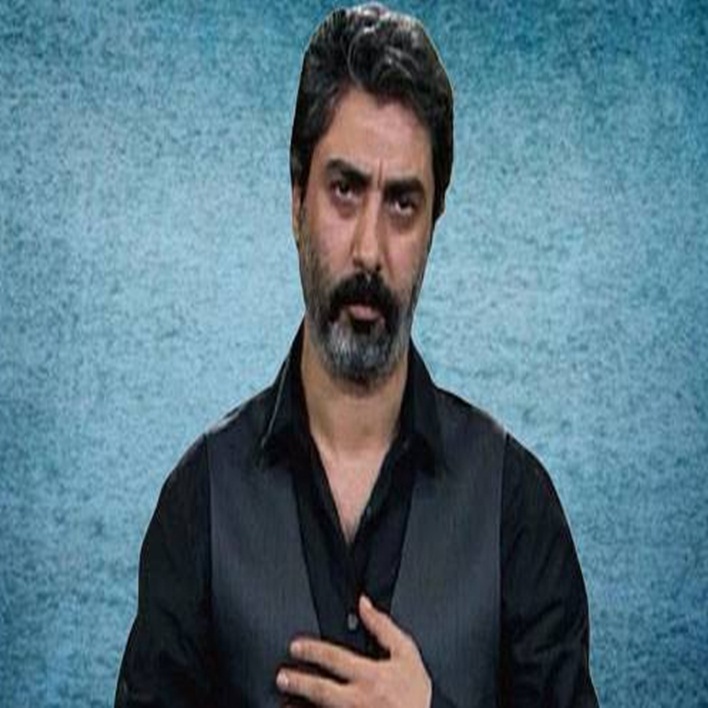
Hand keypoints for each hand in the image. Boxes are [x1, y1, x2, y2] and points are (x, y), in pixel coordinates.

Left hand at [276, 595, 431, 707]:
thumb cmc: (416, 691)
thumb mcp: (407, 653)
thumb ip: (383, 627)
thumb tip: (362, 603)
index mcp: (372, 676)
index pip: (335, 659)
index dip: (312, 651)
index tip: (294, 646)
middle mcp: (360, 700)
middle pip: (322, 691)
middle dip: (299, 682)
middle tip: (281, 675)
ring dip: (300, 707)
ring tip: (283, 701)